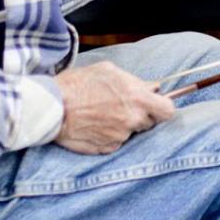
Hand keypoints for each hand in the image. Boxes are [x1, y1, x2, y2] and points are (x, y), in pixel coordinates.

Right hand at [53, 62, 175, 153]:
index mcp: (137, 98)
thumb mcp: (108, 71)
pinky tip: (94, 125)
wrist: (52, 107)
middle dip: (141, 116)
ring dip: (123, 126)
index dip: (163, 109)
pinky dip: (108, 136)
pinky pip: (115, 142)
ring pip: (130, 132)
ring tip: (102, 115)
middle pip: (149, 123)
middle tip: (122, 108)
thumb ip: (134, 81)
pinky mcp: (107, 148)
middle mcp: (132, 120)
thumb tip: (151, 87)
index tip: (156, 106)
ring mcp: (120, 137)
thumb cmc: (77, 84)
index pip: (168, 111)